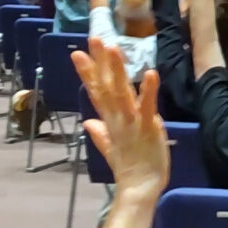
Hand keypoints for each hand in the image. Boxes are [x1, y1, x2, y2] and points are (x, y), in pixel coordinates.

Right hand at [73, 37, 168, 200]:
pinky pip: (148, 106)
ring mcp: (132, 122)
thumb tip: (88, 122)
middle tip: (94, 38)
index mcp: (109, 121)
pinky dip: (148, 90)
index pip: (96, 92)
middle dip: (100, 62)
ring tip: (113, 48)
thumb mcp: (110, 148)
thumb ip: (100, 133)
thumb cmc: (129, 167)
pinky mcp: (149, 128)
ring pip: (122, 92)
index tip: (78, 53)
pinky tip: (150, 72)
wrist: (140, 188)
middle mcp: (117, 118)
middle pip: (106, 86)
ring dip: (118, 70)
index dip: (87, 72)